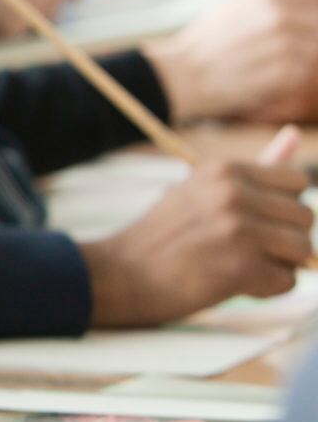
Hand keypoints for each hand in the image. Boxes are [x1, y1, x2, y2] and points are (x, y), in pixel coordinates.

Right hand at [80, 159, 311, 326]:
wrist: (122, 274)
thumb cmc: (165, 234)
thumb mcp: (202, 189)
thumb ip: (256, 168)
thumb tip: (294, 132)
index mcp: (224, 170)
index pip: (298, 182)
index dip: (281, 208)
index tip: (251, 221)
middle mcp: (233, 194)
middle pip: (305, 217)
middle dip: (283, 239)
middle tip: (242, 249)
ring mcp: (238, 230)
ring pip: (302, 249)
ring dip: (277, 265)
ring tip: (238, 265)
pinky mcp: (241, 267)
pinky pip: (287, 281)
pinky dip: (265, 289)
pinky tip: (231, 283)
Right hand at [145, 0, 317, 122]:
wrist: (182, 75)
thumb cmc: (206, 43)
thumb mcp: (234, 8)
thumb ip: (271, 1)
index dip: (312, 9)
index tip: (306, 21)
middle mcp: (277, 16)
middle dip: (310, 34)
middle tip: (288, 47)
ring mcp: (282, 44)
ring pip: (315, 50)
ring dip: (303, 58)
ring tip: (274, 63)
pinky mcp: (283, 73)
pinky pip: (304, 73)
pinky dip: (292, 77)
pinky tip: (269, 77)